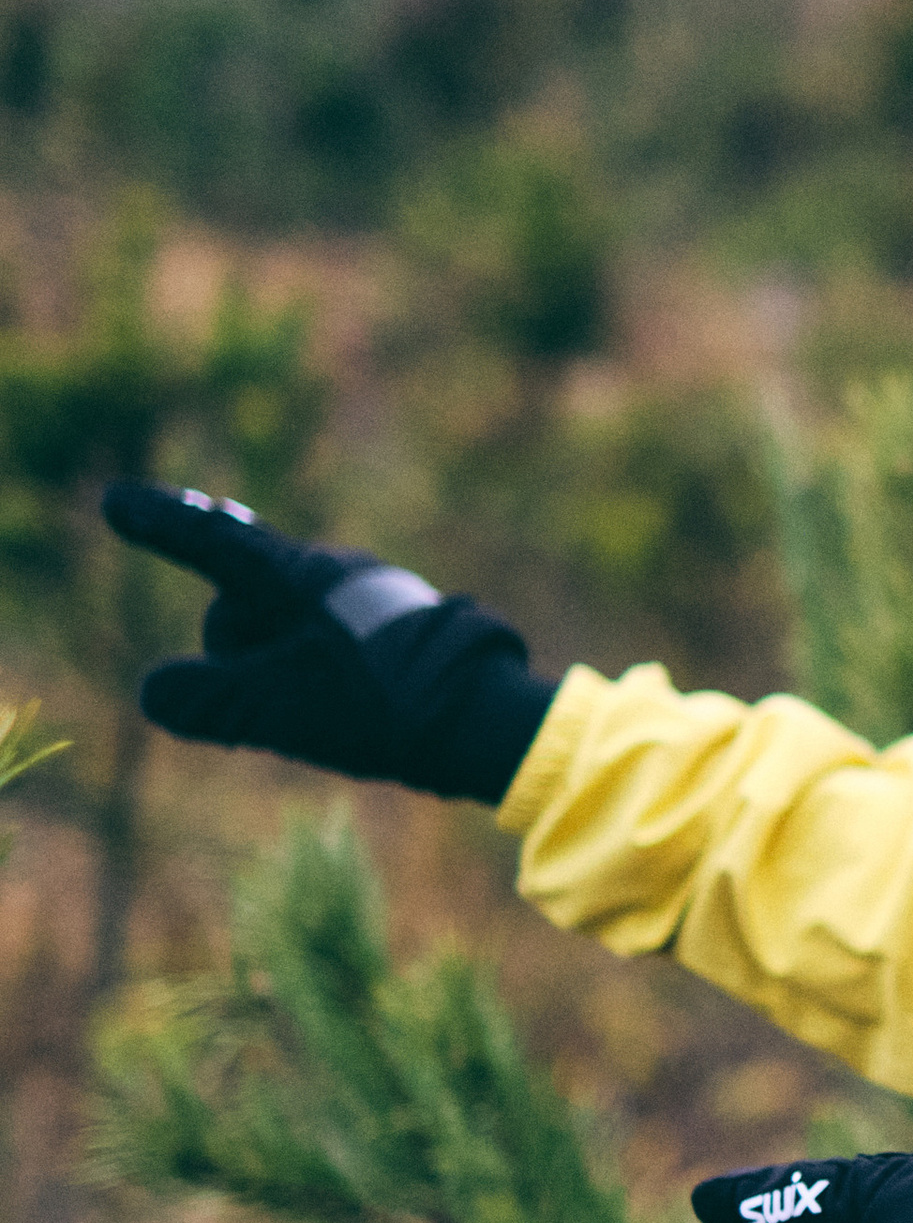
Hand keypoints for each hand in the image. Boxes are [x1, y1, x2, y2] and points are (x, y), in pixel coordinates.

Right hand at [102, 482, 556, 803]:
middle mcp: (329, 573)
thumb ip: (202, 699)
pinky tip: (354, 714)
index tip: (115, 501)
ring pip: (281, 639)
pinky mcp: (388, 631)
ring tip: (335, 715)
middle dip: (238, 660)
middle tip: (290, 706)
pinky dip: (315, 684)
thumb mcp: (275, 707)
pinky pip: (321, 654)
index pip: (208, 545)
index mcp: (296, 577)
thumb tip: (152, 694)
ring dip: (281, 679)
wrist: (486, 722)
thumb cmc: (378, 707)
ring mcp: (363, 599)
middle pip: (239, 613)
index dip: (160, 525)